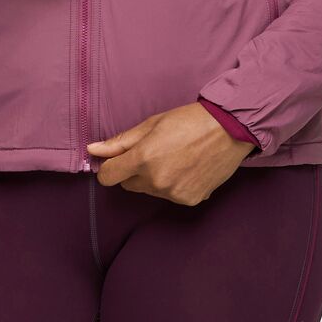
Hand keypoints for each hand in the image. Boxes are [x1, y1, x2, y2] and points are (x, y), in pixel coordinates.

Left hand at [85, 102, 255, 204]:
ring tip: (174, 157)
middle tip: (154, 151)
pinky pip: (170, 195)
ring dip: (154, 178)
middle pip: (128, 184)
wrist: (229, 130)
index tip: (117, 160)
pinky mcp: (189, 201)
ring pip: (149, 190)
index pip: (108, 176)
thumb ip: (120, 142)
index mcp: (143, 158)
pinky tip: (187, 167)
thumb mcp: (151, 124)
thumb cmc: (189, 121)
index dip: (109, 167)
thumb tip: (92, 150)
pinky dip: (173, 185)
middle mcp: (156, 180)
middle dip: (134, 170)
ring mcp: (174, 194)